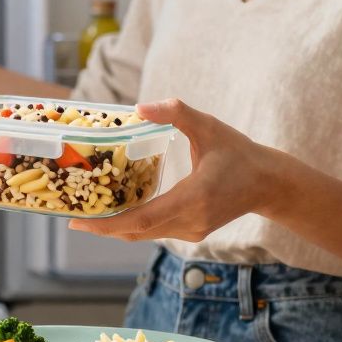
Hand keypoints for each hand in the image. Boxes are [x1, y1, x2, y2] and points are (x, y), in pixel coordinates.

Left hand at [68, 99, 279, 241]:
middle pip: (137, 232)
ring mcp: (192, 231)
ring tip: (87, 215)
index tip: (80, 223)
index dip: (108, 224)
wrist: (269, 183)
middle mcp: (191, 221)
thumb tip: (140, 107)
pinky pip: (155, 232)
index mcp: (194, 198)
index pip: (142, 219)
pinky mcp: (193, 232)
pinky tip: (116, 212)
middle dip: (103, 227)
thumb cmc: (239, 153)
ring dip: (116, 227)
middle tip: (71, 218)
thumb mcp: (209, 127)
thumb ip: (176, 113)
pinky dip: (133, 225)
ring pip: (144, 234)